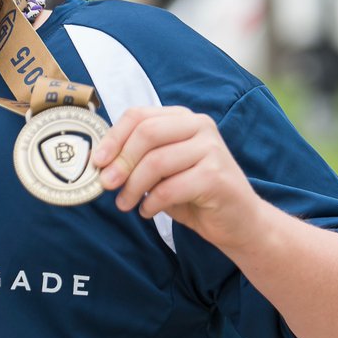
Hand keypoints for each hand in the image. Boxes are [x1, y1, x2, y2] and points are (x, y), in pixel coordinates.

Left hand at [91, 106, 266, 249]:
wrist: (240, 222)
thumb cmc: (194, 193)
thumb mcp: (162, 169)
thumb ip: (138, 158)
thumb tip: (100, 162)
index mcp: (182, 117)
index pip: (138, 116)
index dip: (113, 137)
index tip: (97, 161)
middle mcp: (199, 125)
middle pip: (146, 134)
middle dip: (120, 161)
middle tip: (106, 184)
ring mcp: (212, 148)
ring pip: (156, 162)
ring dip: (133, 187)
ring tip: (125, 204)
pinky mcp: (217, 176)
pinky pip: (171, 187)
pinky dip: (152, 203)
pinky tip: (147, 211)